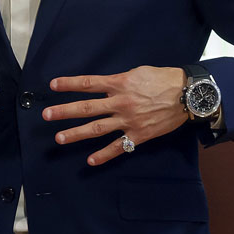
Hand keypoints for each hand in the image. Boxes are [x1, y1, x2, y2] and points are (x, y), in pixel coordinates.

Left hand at [43, 66, 187, 165]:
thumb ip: (119, 80)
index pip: (88, 83)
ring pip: (97, 129)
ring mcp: (128, 121)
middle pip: (86, 108)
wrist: (187, 95)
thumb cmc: (163, 79)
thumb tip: (105, 85)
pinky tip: (90, 161)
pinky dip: (104, 155)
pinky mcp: (138, 135)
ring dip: (76, 134)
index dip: (69, 84)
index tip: (52, 86)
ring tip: (59, 138)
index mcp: (119, 84)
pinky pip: (118, 147)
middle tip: (46, 115)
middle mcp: (120, 103)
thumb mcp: (138, 72)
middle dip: (64, 112)